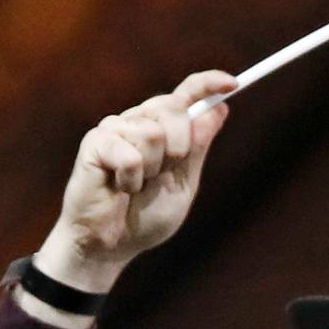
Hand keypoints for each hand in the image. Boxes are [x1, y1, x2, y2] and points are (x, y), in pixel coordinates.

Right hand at [29, 70, 235, 297]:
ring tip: (135, 187)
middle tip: (161, 174)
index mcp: (163, 128)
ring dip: (151, 170)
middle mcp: (139, 121)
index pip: (187, 94)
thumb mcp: (182, 184)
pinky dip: (130, 180)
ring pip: (152, 132)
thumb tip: (219, 108)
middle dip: (178, 147)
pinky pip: (129, 154)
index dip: (209, 83)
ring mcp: (115, 128)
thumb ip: (197, 148)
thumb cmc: (143, 218)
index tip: (233, 83)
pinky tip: (119, 189)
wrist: (110, 246)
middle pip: (173, 107)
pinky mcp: (95, 142)